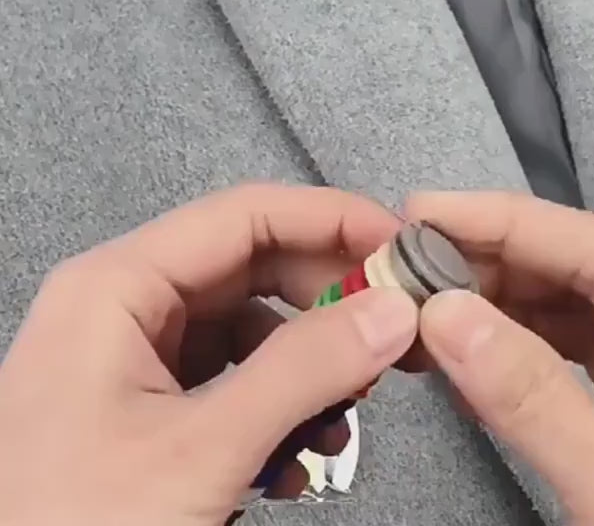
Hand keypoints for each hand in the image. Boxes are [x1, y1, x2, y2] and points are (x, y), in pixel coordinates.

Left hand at [0, 184, 417, 525]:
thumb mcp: (199, 451)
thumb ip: (303, 372)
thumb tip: (392, 312)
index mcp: (118, 286)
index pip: (245, 215)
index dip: (329, 218)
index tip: (398, 245)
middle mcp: (127, 305)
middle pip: (253, 267)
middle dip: (328, 299)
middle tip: (393, 330)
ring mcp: (137, 356)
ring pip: (251, 327)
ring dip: (310, 363)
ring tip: (350, 407)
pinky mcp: (150, 404)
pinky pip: (235, 378)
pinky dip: (280, 406)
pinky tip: (300, 455)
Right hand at [409, 191, 593, 524]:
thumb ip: (535, 402)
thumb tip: (442, 314)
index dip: (503, 221)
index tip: (421, 212)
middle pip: (576, 273)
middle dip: (488, 263)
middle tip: (405, 267)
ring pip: (566, 316)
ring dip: (491, 306)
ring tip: (419, 306)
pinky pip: (565, 365)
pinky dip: (508, 355)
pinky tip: (460, 357)